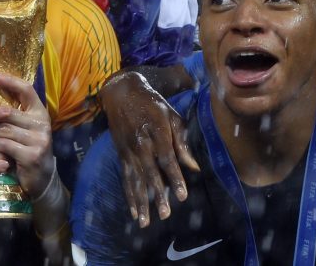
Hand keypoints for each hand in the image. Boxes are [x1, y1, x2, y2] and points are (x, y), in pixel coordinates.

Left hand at [0, 72, 54, 198]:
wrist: (41, 179)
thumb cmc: (25, 151)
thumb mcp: (22, 130)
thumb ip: (9, 116)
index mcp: (39, 112)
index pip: (26, 90)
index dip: (10, 81)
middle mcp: (42, 123)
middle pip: (8, 112)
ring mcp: (39, 139)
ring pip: (3, 130)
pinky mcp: (32, 155)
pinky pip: (4, 146)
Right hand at [99, 70, 198, 227]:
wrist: (121, 93)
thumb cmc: (153, 104)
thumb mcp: (171, 116)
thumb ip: (182, 141)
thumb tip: (194, 166)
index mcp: (157, 132)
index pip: (167, 159)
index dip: (175, 178)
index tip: (181, 196)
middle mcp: (141, 143)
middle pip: (150, 174)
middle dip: (157, 196)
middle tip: (165, 214)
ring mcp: (129, 151)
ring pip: (136, 181)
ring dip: (141, 202)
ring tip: (146, 221)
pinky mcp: (121, 155)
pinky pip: (125, 179)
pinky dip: (129, 196)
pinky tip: (133, 211)